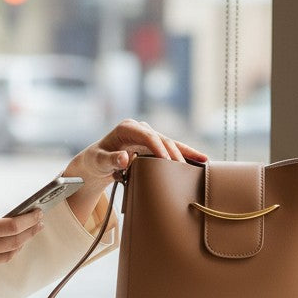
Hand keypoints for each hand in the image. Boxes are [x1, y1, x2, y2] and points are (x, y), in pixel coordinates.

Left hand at [62, 119, 207, 223]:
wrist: (96, 163)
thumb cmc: (95, 160)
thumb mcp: (98, 161)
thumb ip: (110, 160)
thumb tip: (125, 158)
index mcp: (126, 128)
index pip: (147, 136)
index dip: (159, 148)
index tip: (167, 161)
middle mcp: (139, 129)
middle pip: (162, 139)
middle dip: (175, 153)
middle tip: (185, 169)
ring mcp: (147, 136)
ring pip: (170, 143)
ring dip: (185, 153)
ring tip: (202, 161)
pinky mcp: (153, 145)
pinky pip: (170, 149)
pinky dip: (184, 154)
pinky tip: (201, 159)